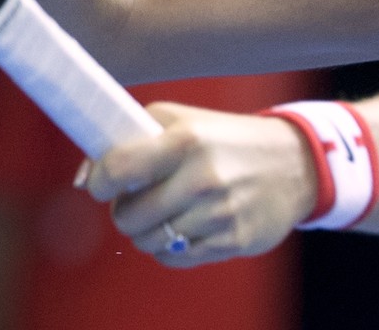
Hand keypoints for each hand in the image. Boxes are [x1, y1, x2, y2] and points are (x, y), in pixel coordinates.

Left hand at [79, 103, 316, 267]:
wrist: (294, 162)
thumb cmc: (226, 138)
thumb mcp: (183, 121)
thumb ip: (132, 137)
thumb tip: (84, 176)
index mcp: (187, 140)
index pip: (119, 167)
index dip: (100, 180)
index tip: (101, 184)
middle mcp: (203, 176)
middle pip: (128, 216)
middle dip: (125, 211)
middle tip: (138, 200)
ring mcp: (220, 212)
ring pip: (150, 242)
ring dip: (147, 231)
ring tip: (163, 213)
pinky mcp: (233, 239)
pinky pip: (177, 257)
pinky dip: (171, 247)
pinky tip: (184, 227)